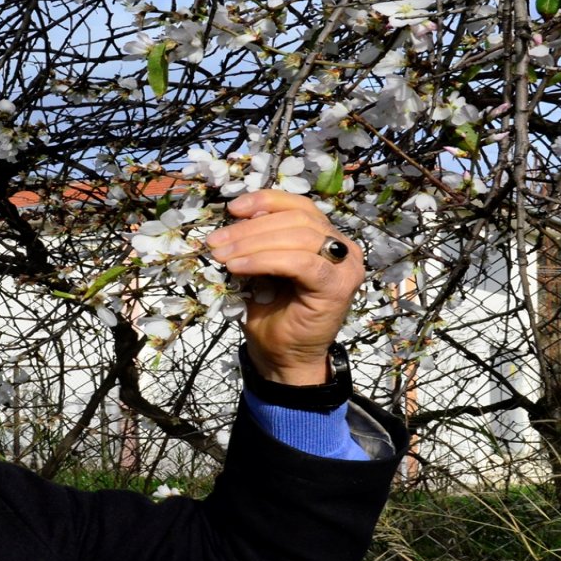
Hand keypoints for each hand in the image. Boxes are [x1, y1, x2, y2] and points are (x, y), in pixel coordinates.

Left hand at [205, 190, 364, 384]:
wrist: (284, 358)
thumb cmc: (272, 314)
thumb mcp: (261, 269)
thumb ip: (259, 242)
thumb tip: (234, 219)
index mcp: (325, 236)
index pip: (299, 206)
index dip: (266, 201)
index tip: (232, 209)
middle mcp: (342, 247)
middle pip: (297, 218)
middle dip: (250, 227)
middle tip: (216, 241)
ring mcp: (345, 266)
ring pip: (298, 236)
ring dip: (252, 242)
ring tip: (222, 255)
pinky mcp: (338, 286)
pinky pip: (299, 262)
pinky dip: (265, 260)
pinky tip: (238, 267)